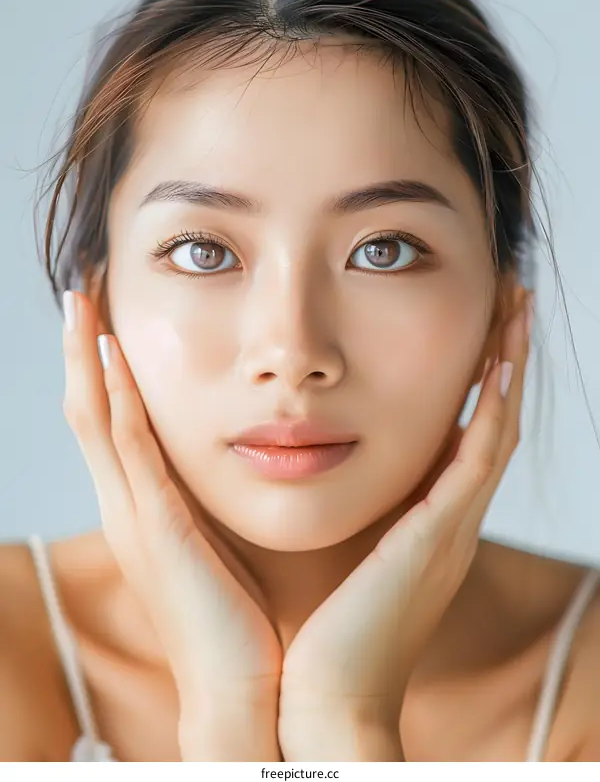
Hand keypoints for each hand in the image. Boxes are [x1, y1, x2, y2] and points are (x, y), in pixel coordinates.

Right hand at [61, 291, 281, 759]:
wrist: (244, 689)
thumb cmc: (240, 618)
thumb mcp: (220, 545)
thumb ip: (211, 504)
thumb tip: (235, 461)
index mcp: (144, 509)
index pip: (112, 421)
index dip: (101, 367)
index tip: (106, 314)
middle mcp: (126, 507)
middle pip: (90, 408)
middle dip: (82, 346)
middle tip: (82, 287)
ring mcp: (134, 518)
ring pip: (96, 419)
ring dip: (86, 357)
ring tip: (82, 300)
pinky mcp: (156, 530)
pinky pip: (128, 452)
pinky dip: (114, 402)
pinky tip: (109, 356)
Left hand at [279, 295, 531, 759]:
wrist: (324, 696)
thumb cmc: (327, 631)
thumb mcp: (350, 556)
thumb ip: (357, 514)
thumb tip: (332, 469)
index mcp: (431, 523)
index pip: (466, 435)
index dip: (480, 380)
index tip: (480, 329)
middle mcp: (452, 520)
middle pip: (493, 421)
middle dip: (504, 358)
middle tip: (510, 301)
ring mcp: (452, 527)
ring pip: (495, 429)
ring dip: (507, 368)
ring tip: (515, 311)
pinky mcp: (438, 536)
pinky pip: (476, 461)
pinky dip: (491, 413)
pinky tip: (497, 366)